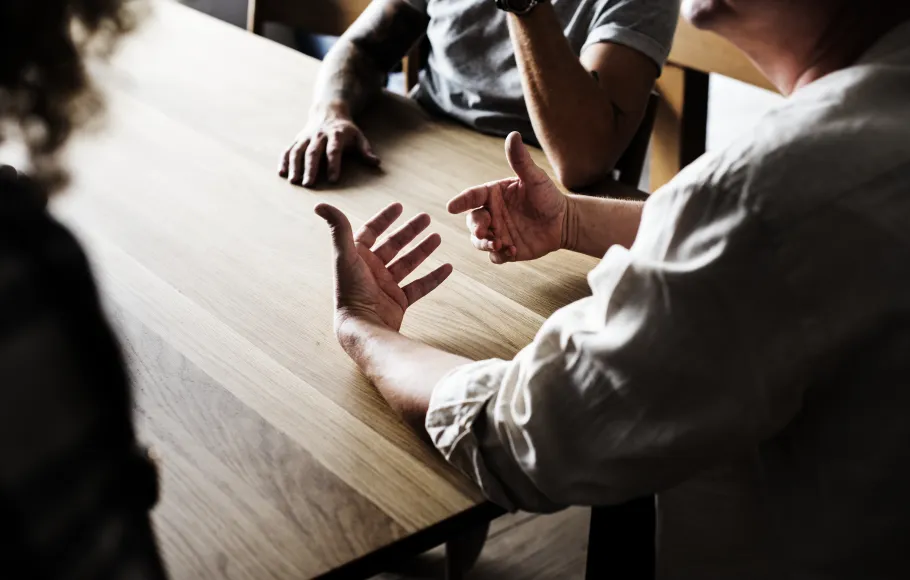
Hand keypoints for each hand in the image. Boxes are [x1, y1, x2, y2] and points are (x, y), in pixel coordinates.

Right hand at [280, 107, 380, 186]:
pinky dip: (284, 161)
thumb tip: (376, 163)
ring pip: (298, 151)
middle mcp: (319, 136)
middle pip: (313, 152)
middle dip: (310, 168)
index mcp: (335, 135)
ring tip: (294, 182)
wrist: (328, 111)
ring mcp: (306, 137)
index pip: (334, 150)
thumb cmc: (346, 130)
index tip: (333, 180)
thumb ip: (365, 150)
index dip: (334, 164)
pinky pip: (288, 149)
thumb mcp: (359, 136)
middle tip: (308, 184)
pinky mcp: (297, 140)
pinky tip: (282, 173)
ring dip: (295, 166)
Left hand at [316, 202, 452, 336]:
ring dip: (423, 250)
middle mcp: (371, 271)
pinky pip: (419, 287)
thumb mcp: (344, 255)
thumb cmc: (351, 291)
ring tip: (437, 237)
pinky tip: (447, 268)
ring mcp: (386, 287)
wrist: (362, 327)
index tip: (399, 206)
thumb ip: (338, 228)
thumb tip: (320, 205)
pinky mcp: (398, 302)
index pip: (371, 232)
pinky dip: (433, 278)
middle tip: (426, 217)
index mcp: (357, 258)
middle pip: (393, 245)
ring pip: (408, 263)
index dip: (384, 219)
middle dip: (410, 231)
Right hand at [447, 132, 566, 263]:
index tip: (451, 207)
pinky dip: (499, 256)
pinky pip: (495, 256)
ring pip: (479, 241)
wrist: (563, 221)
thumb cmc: (548, 196)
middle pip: (472, 221)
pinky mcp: (506, 250)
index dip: (460, 201)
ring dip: (485, 244)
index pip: (472, 196)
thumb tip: (513, 134)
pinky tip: (512, 251)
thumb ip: (521, 160)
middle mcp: (491, 214)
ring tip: (499, 245)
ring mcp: (497, 232)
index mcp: (493, 195)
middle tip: (484, 232)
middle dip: (475, 227)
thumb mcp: (534, 178)